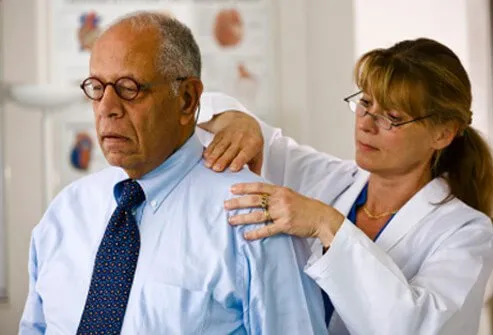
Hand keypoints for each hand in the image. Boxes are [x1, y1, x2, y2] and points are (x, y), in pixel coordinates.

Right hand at [199, 111, 263, 173]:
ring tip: (208, 165)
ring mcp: (229, 135)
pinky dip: (209, 150)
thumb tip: (253, 183)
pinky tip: (205, 157)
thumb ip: (255, 168)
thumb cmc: (252, 142)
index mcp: (252, 144)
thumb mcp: (258, 153)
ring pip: (220, 147)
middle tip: (216, 169)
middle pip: (230, 151)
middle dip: (222, 160)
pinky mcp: (220, 134)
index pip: (245, 153)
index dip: (239, 160)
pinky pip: (213, 142)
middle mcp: (240, 139)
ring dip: (213, 156)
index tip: (233, 169)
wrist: (245, 122)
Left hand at [224, 182, 344, 246]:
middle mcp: (280, 200)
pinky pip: (267, 229)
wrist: (321, 217)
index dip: (244, 187)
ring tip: (231, 220)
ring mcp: (283, 213)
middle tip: (225, 205)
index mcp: (281, 191)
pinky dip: (255, 233)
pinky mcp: (285, 226)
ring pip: (258, 215)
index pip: (259, 187)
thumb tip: (258, 195)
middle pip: (255, 200)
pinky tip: (246, 235)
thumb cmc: (305, 207)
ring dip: (242, 217)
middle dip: (238, 202)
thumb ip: (275, 195)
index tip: (231, 189)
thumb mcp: (290, 195)